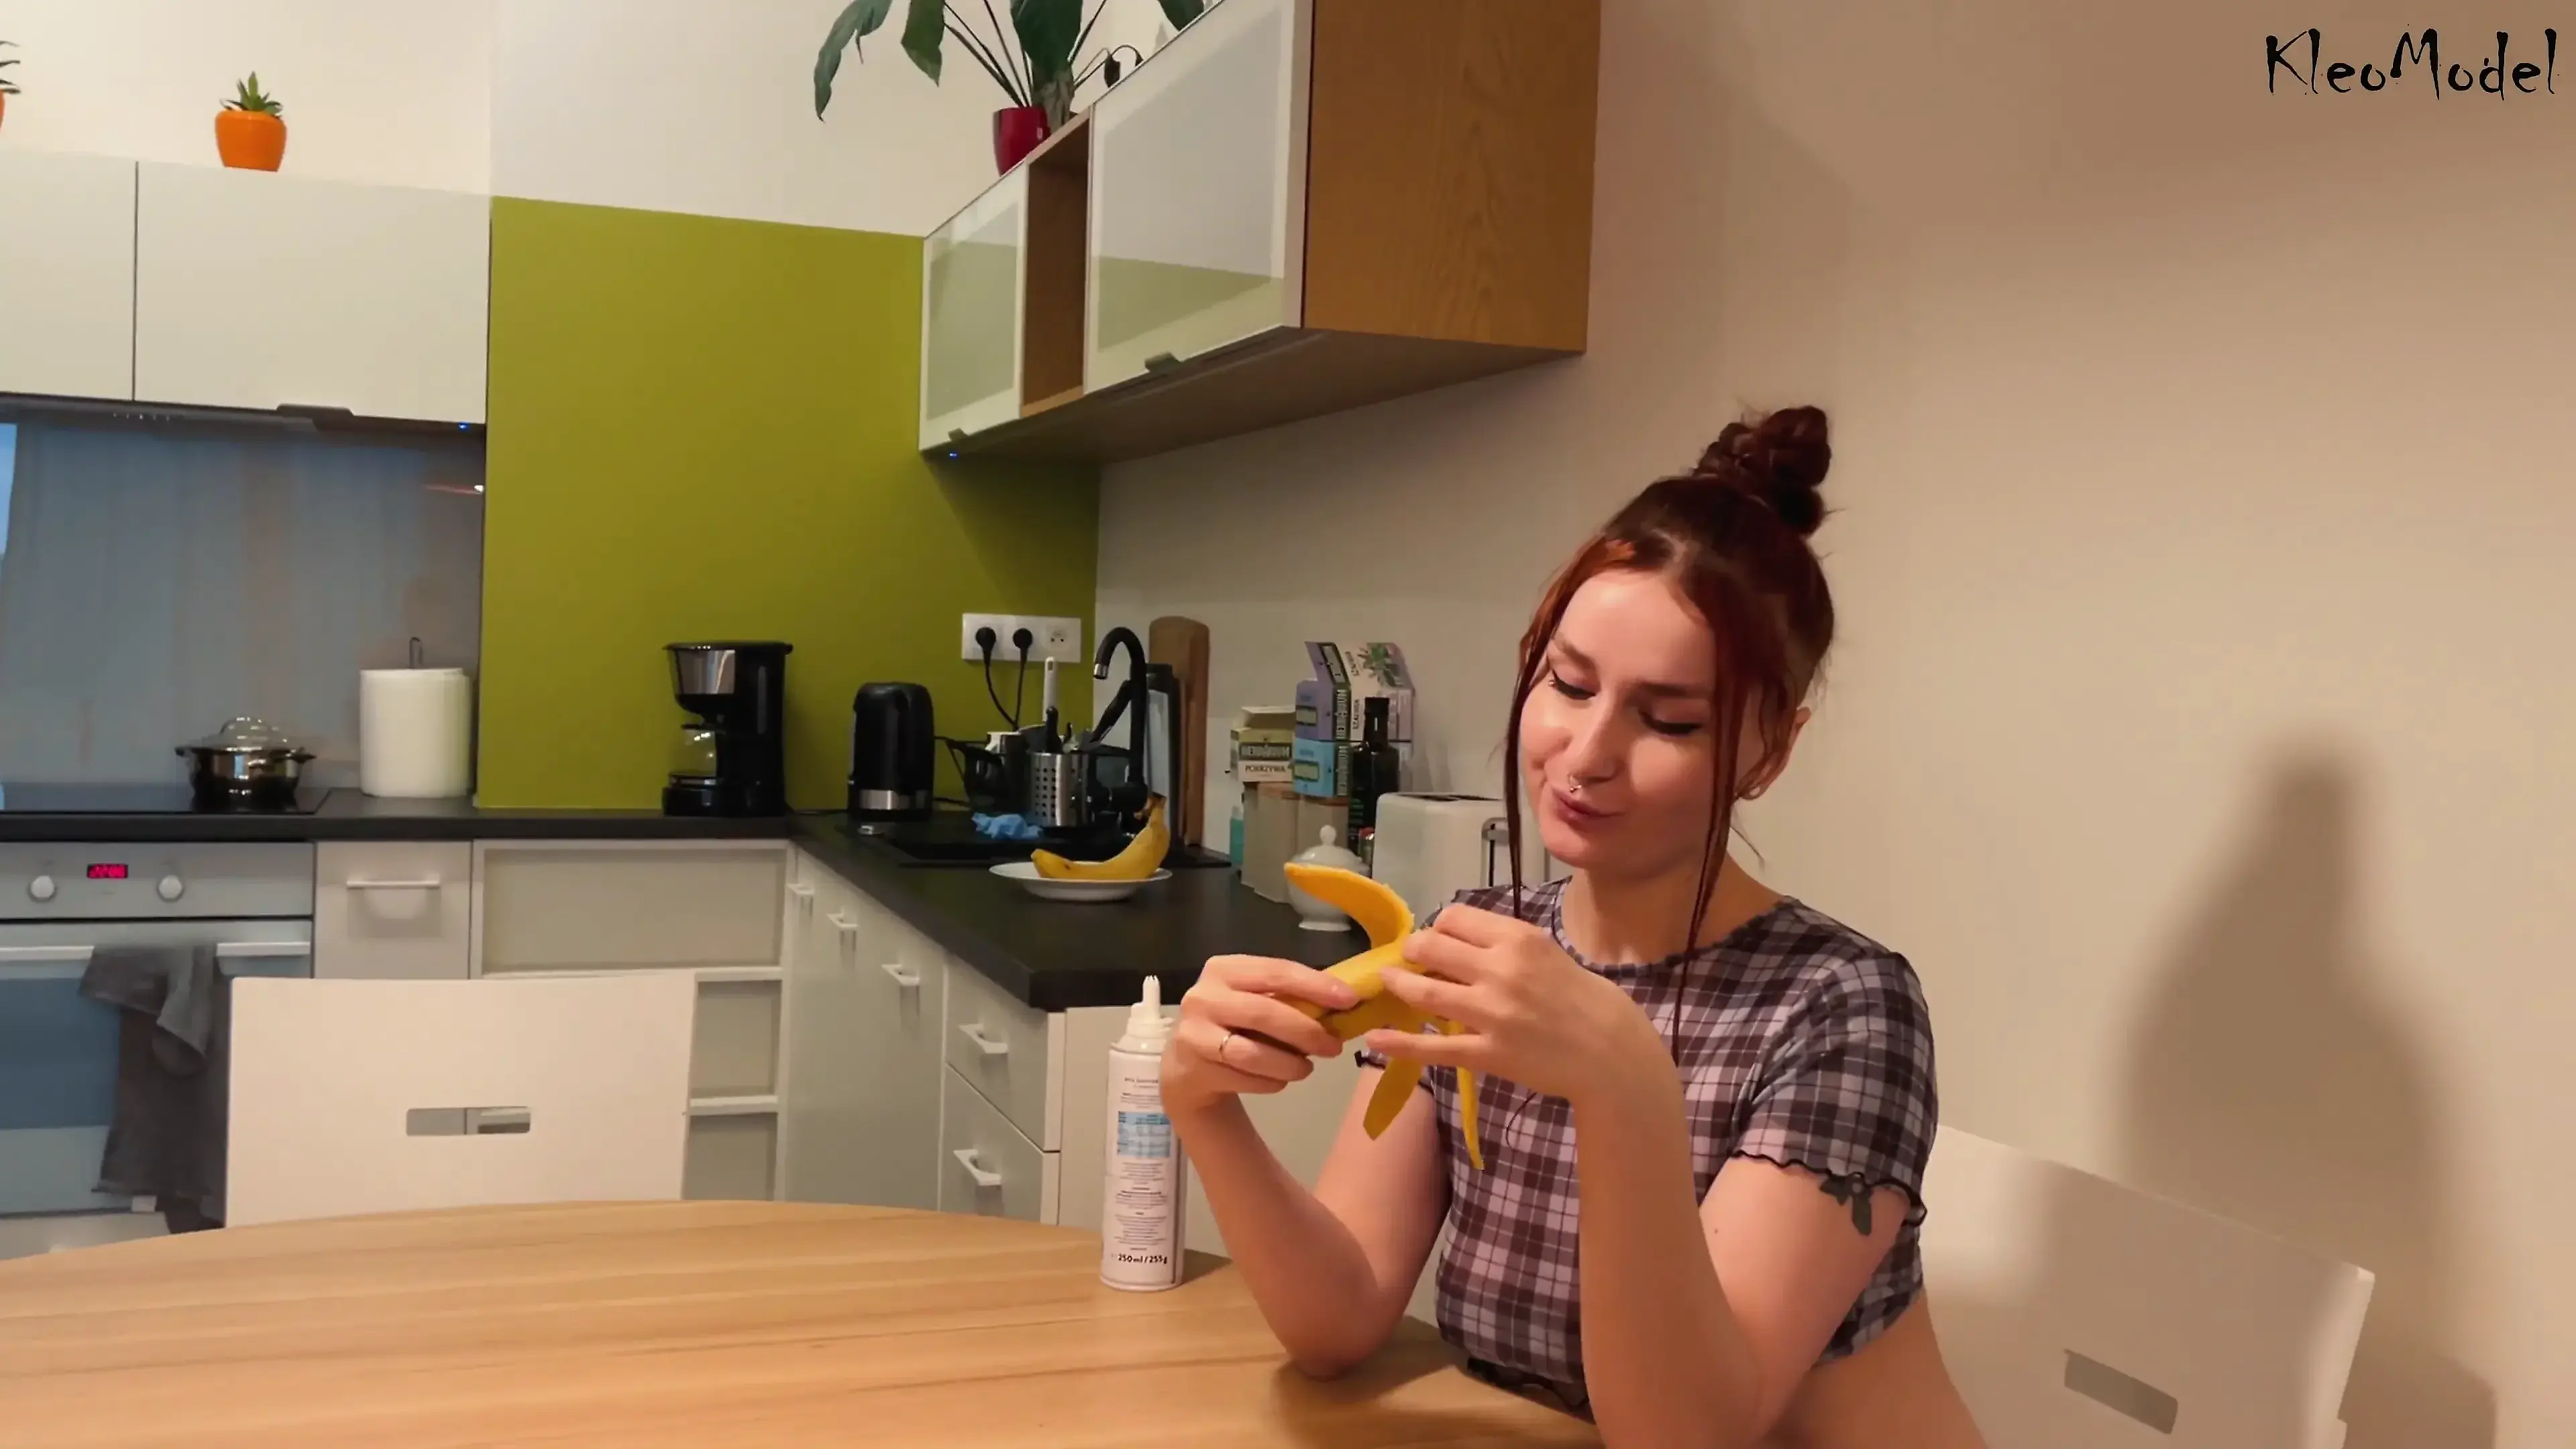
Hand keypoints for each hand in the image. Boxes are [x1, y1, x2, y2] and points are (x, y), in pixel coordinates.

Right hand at [1163, 955, 1359, 1118]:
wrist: (1187, 1065)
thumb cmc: (1233, 1024)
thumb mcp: (1254, 999)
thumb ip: (1290, 997)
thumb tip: (1344, 1003)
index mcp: (1223, 969)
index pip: (1275, 971)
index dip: (1315, 985)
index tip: (1349, 1000)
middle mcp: (1203, 997)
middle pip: (1265, 1012)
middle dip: (1306, 1031)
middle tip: (1335, 1046)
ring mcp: (1194, 1034)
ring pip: (1253, 1053)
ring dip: (1290, 1064)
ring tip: (1306, 1068)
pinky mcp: (1194, 1069)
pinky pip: (1244, 1079)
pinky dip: (1270, 1082)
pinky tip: (1278, 1079)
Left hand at [1366, 905, 1666, 1105]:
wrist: (1609, 1050)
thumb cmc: (1580, 997)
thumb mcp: (1546, 951)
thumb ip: (1503, 942)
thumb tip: (1455, 937)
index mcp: (1517, 939)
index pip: (1454, 917)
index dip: (1439, 927)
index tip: (1437, 940)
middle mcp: (1501, 970)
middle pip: (1431, 947)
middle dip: (1412, 951)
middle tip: (1408, 959)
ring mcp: (1492, 1014)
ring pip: (1425, 993)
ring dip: (1398, 985)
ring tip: (1386, 982)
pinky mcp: (1488, 1053)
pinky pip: (1434, 1047)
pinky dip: (1400, 1043)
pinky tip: (1376, 1038)